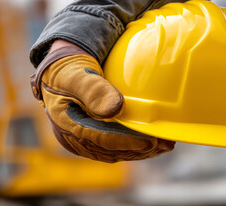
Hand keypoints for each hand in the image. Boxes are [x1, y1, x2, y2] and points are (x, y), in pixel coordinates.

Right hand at [31, 40, 174, 162]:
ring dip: (139, 151)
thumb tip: (115, 109)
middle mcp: (74, 138)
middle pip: (111, 150)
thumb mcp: (77, 75)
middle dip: (139, 149)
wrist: (60, 75)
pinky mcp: (91, 140)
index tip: (151, 141)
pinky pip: (113, 148)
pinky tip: (150, 142)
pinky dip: (132, 146)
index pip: (101, 138)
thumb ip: (94, 90)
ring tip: (164, 145)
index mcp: (66, 124)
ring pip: (114, 152)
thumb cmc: (68, 71)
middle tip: (166, 144)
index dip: (127, 141)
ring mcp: (82, 141)